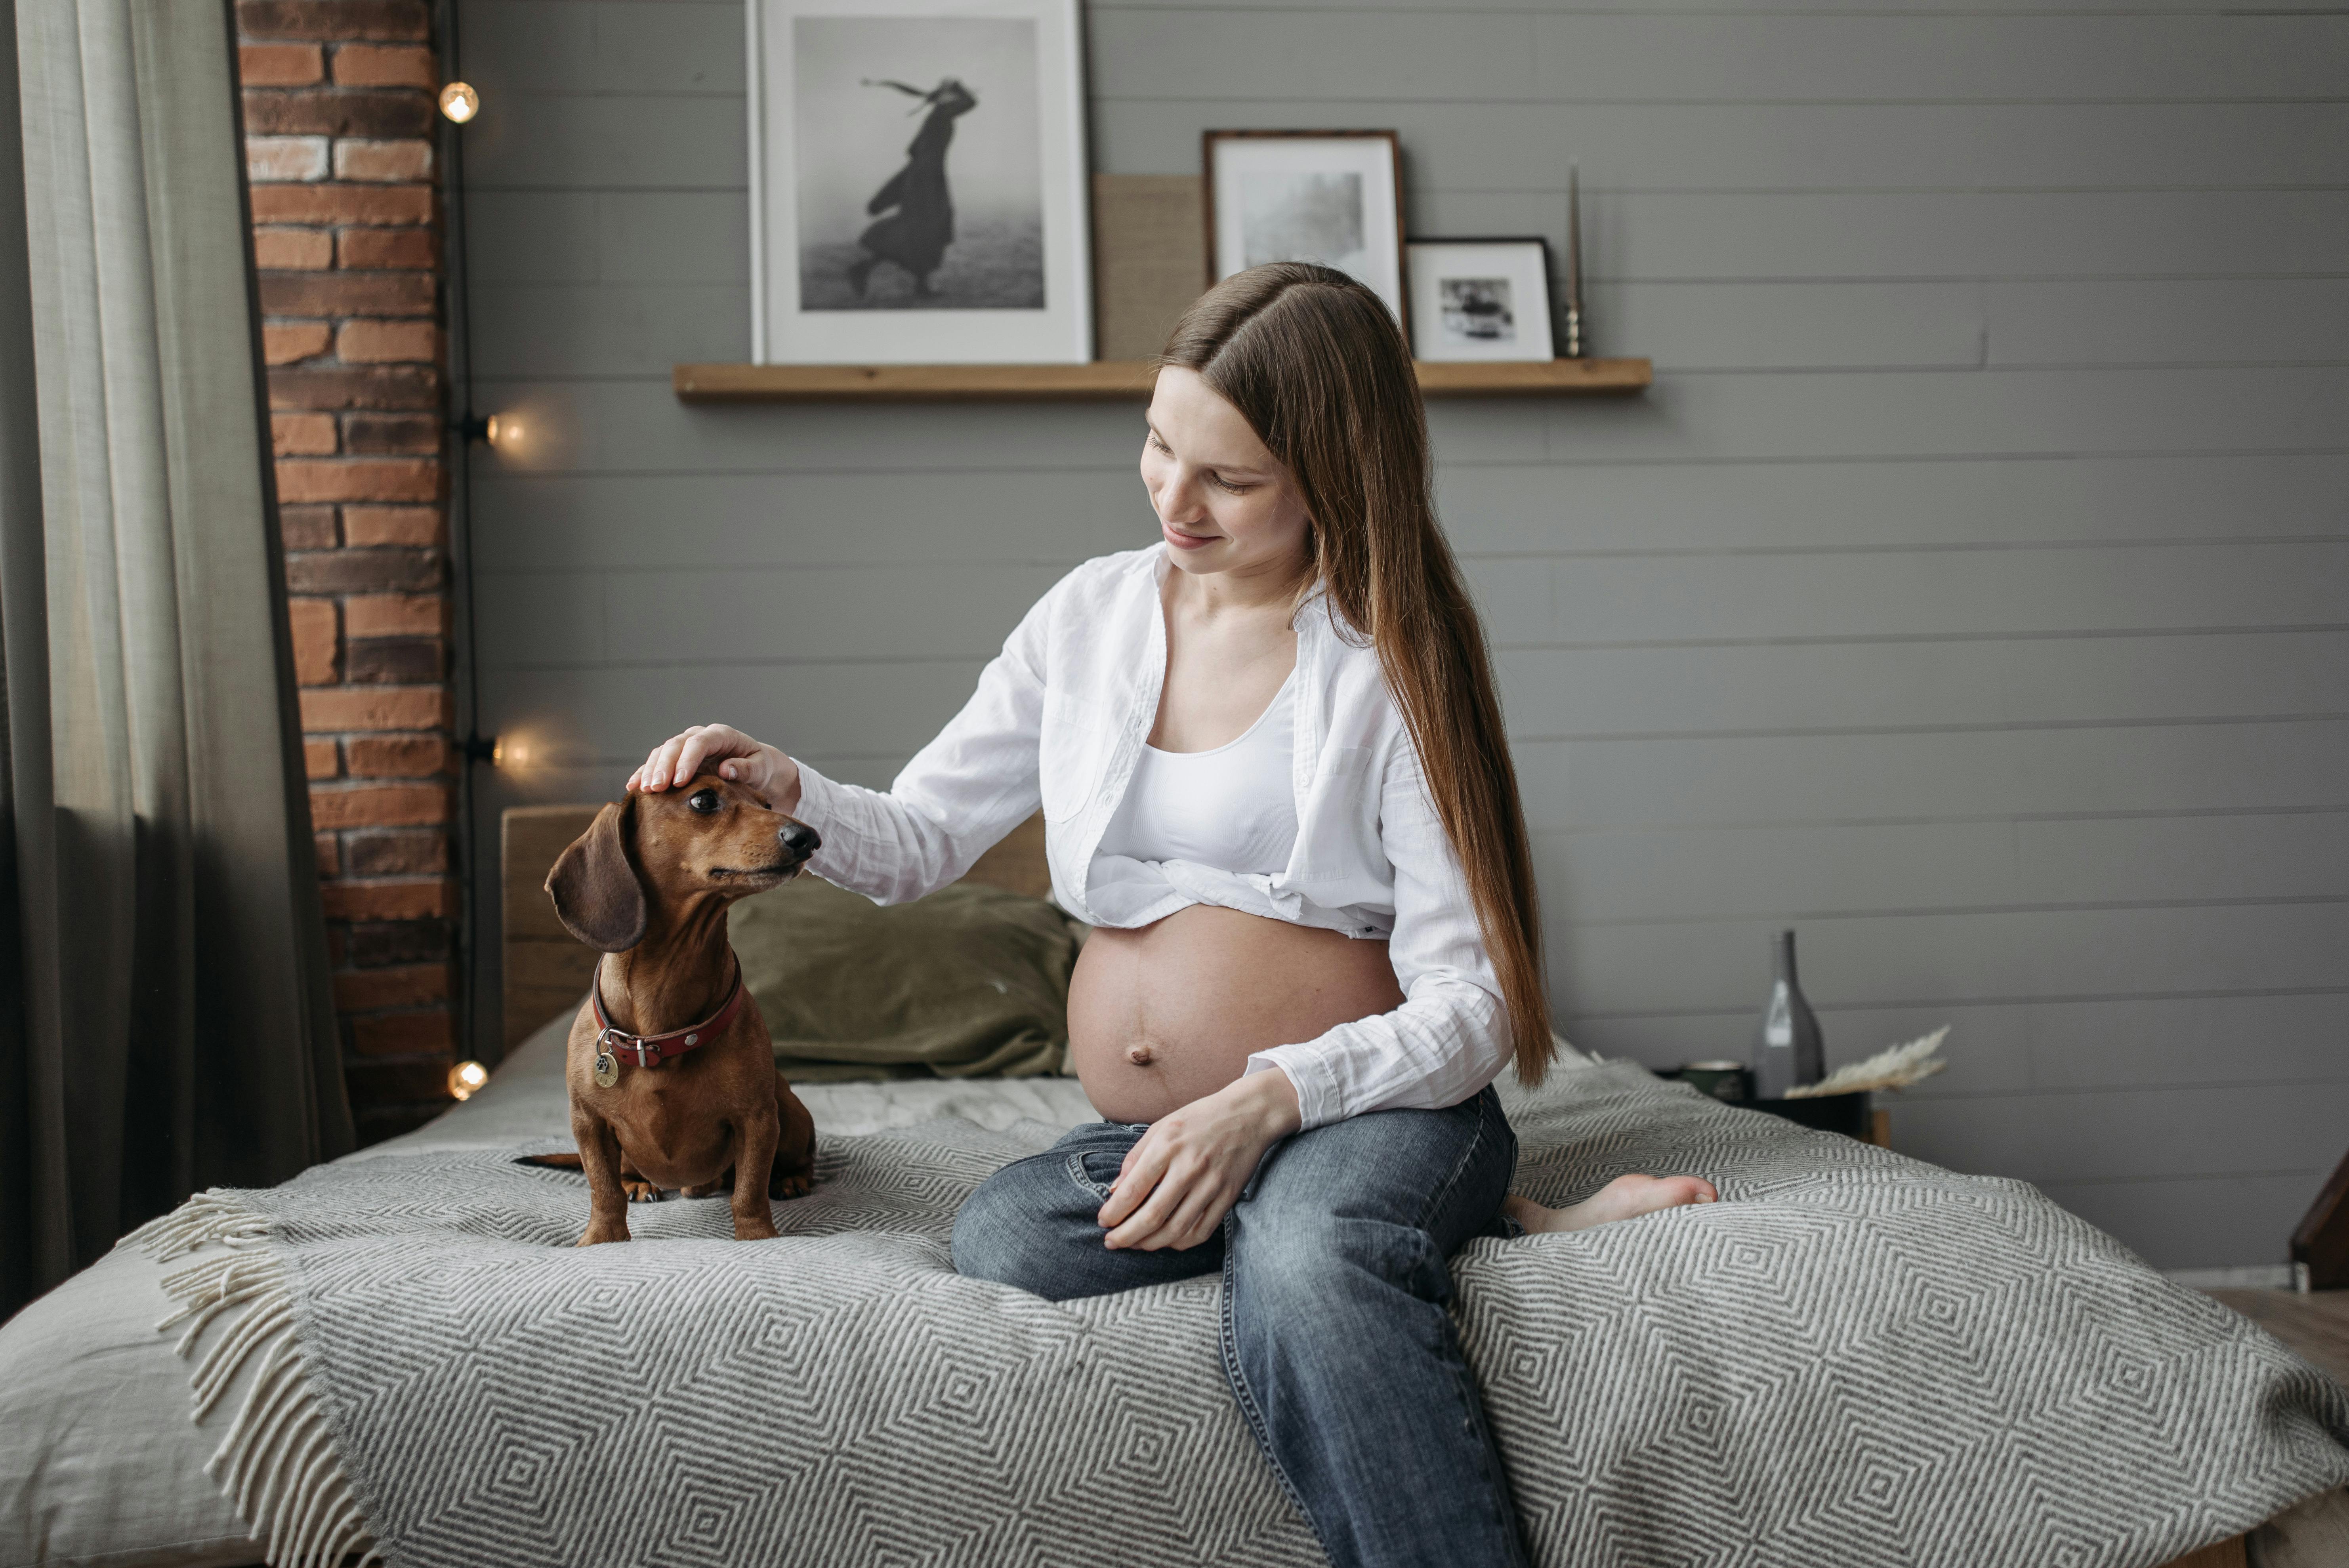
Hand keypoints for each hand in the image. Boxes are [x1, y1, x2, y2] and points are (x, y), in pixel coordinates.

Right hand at [627, 723, 799, 809]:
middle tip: (656, 789)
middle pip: (676, 746)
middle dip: (664, 766)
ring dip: (651, 770)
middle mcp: (701, 737)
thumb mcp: (760, 768)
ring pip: (663, 752)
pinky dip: (645, 773)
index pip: (699, 743)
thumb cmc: (761, 767)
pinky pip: (658, 763)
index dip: (687, 760)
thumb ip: (745, 768)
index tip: (679, 781)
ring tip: (643, 790)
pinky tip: (633, 787)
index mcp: (721, 735)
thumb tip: (726, 769)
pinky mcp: (679, 759)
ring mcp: (687, 747)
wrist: (758, 769)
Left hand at [1098, 1071, 1301, 1250]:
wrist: (1249, 1114)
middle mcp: (1189, 1167)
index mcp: (1167, 1146)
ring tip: (1135, 1245)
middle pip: (1152, 1216)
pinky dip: (1179, 1242)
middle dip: (1126, 1236)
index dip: (1113, 1212)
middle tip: (1111, 1242)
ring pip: (1176, 1230)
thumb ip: (1135, 1157)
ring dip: (1150, 1244)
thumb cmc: (1200, 1118)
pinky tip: (1165, 1241)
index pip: (1133, 1190)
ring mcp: (1211, 1185)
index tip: (1103, 1221)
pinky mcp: (1227, 1197)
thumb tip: (1114, 1190)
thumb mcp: (1161, 1127)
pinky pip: (1201, 1231)